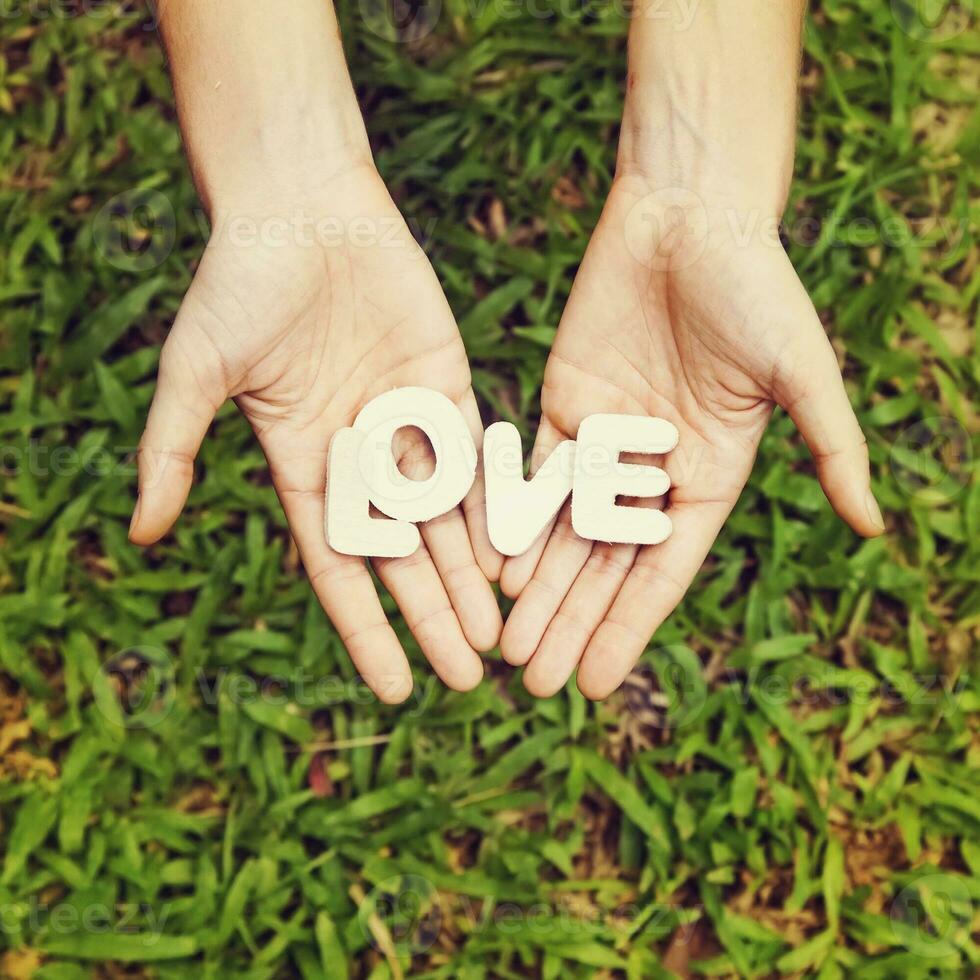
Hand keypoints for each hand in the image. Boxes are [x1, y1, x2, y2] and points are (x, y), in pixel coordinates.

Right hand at [130, 164, 502, 701]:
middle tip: (471, 677)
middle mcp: (359, 457)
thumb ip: (172, 451)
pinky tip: (523, 554)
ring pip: (450, 518)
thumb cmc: (240, 282)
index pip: (340, 569)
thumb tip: (142, 532)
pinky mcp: (448, 386)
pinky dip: (500, 505)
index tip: (398, 687)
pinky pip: (480, 458)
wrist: (302, 205)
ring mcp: (407, 424)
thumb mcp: (195, 371)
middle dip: (435, 616)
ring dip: (475, 576)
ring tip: (503, 634)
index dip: (367, 629)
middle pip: (405, 557)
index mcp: (304, 466)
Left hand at [499, 174, 883, 699]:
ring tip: (509, 648)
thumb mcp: (800, 370)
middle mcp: (655, 469)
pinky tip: (493, 570)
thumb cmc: (755, 286)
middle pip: (604, 565)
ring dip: (537, 589)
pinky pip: (533, 478)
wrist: (687, 213)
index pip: (662, 571)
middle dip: (570, 623)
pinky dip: (514, 523)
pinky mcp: (561, 406)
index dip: (629, 627)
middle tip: (535, 684)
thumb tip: (875, 526)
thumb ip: (829, 448)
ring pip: (562, 531)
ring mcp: (605, 441)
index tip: (597, 683)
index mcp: (710, 474)